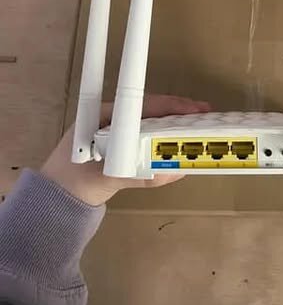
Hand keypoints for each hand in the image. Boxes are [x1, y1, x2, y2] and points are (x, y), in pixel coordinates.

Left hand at [42, 94, 210, 205]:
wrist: (54, 200)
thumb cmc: (73, 181)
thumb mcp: (106, 176)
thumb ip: (137, 175)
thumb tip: (174, 172)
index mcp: (105, 114)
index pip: (145, 103)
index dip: (172, 105)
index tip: (196, 109)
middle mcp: (113, 118)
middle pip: (152, 110)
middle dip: (180, 113)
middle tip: (207, 115)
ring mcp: (117, 132)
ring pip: (152, 123)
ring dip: (175, 125)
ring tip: (200, 127)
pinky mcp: (121, 147)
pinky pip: (147, 137)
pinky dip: (165, 139)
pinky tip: (180, 144)